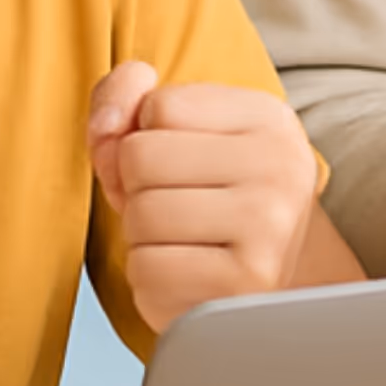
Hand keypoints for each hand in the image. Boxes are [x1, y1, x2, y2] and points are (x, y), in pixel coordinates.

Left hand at [85, 63, 321, 330]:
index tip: (180, 165)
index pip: (158, 106)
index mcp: (268, 118)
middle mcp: (280, 166)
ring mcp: (270, 226)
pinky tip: (184, 276)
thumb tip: (105, 123)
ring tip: (182, 242)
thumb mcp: (172, 134)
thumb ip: (126, 98)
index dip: (146, 138)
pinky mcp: (245, 282)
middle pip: (141, 157)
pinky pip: (147, 268)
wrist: (257, 286)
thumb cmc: (204, 201)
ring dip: (142, 235)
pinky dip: (149, 276)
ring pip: (141, 214)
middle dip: (138, 188)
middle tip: (176, 209)